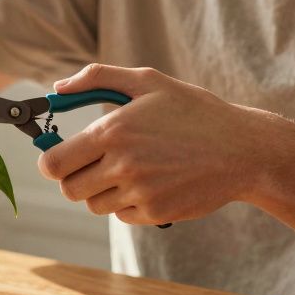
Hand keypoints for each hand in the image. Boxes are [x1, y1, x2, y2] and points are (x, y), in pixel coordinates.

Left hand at [37, 64, 291, 224]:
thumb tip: (57, 90)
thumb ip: (97, 79)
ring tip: (130, 170)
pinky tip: (150, 183)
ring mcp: (139, 193)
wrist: (243, 151)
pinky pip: (122, 215)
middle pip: (70, 189)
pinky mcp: (155, 213)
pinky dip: (128, 203)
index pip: (53, 163)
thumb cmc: (194, 112)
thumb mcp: (148, 82)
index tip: (60, 156)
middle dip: (75, 177)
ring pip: (94, 204)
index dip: (51, 161)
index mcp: (112, 132)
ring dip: (102, 191)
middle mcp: (122, 165)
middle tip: (94, 164)